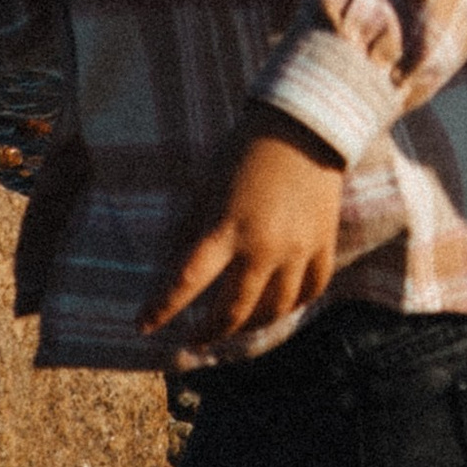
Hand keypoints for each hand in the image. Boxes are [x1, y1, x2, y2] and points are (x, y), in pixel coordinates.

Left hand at [138, 118, 346, 343]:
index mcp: (226, 228)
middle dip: (209, 333)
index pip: (186, 282)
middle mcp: (263, 246)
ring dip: (250, 327)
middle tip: (194, 341)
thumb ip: (189, 229)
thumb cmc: (245, 151)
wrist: (305, 126)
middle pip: (233, 311)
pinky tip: (277, 308)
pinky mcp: (324, 244)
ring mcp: (298, 250)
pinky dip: (292, 306)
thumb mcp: (207, 186)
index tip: (143, 325)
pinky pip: (310, 291)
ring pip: (274, 310)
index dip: (162, 308)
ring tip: (234, 329)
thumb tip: (168, 270)